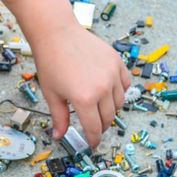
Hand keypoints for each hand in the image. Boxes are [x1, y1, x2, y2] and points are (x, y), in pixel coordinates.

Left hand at [33, 24, 129, 146]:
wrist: (56, 33)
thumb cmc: (51, 61)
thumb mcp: (51, 93)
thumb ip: (59, 117)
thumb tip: (59, 136)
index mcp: (84, 99)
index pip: (95, 128)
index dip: (94, 140)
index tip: (92, 144)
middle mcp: (102, 88)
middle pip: (108, 117)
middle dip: (101, 126)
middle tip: (93, 126)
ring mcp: (112, 73)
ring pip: (119, 102)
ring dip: (110, 109)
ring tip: (98, 106)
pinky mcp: (116, 61)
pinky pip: (125, 83)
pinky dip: (119, 90)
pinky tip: (108, 90)